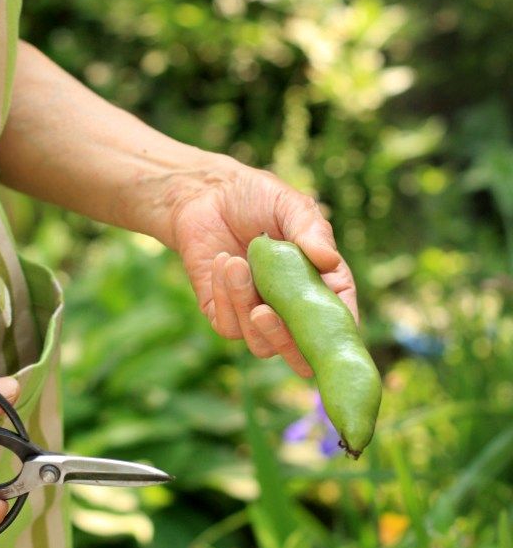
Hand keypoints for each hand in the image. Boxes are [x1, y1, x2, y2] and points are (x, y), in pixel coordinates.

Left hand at [170, 157, 357, 376]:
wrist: (208, 194)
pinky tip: (222, 262)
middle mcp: (292, 309)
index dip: (337, 334)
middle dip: (283, 340)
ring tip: (236, 262)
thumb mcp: (289, 205)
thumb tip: (329, 259)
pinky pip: (228, 326)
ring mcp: (258, 316)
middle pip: (300, 353)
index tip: (324, 329)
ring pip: (260, 344)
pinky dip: (224, 296)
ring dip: (245, 304)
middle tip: (263, 313)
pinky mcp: (225, 315)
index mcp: (322, 286)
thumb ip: (310, 230)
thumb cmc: (258, 198)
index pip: (339, 323)